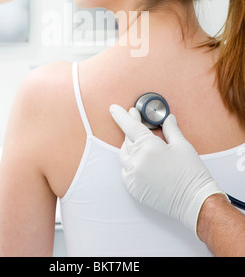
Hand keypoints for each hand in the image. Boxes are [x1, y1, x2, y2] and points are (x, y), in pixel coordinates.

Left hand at [110, 104, 226, 236]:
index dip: (122, 116)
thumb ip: (171, 129)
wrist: (195, 202)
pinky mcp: (134, 189)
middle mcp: (138, 161)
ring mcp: (134, 176)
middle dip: (130, 129)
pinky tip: (139, 160)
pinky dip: (129, 163)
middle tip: (136, 119)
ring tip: (139, 141)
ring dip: (129, 146)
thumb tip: (168, 119)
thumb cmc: (191, 173)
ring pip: (124, 155)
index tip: (114, 109)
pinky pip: (125, 171)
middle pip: (127, 140)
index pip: (130, 126)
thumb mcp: (182, 146)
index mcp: (149, 147)